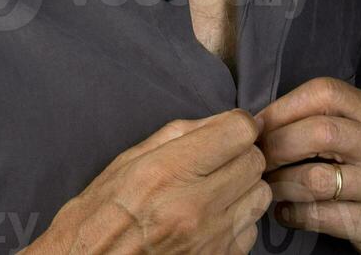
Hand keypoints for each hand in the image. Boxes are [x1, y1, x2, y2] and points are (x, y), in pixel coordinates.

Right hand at [21, 109, 271, 254]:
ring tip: (218, 189)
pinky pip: (251, 230)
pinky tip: (213, 219)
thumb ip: (178, 135)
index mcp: (168, 172)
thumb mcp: (128, 161)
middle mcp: (194, 207)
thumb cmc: (100, 214)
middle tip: (220, 159)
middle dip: (241, 153)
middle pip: (254, 161)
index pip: (238, 132)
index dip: (237, 125)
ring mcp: (209, 240)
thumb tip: (219, 120)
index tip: (228, 130)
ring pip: (260, 195)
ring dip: (244, 186)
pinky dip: (239, 221)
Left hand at [253, 78, 360, 254]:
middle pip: (320, 133)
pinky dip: (293, 212)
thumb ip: (324, 118)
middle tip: (258, 157)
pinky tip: (285, 210)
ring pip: (317, 179)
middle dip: (278, 144)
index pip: (326, 93)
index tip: (259, 124)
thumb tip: (261, 122)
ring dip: (281, 183)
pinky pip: (321, 216)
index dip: (285, 106)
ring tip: (268, 185)